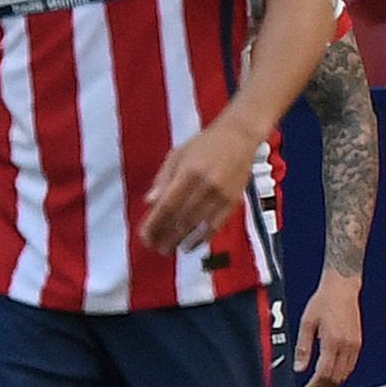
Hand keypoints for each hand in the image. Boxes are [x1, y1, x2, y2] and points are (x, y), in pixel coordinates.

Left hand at [141, 118, 258, 255]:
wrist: (239, 137)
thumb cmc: (204, 144)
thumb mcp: (178, 154)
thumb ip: (163, 178)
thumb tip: (150, 202)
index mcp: (188, 172)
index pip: (167, 205)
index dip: (155, 224)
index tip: (146, 237)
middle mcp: (205, 185)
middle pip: (180, 218)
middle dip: (165, 236)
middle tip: (155, 247)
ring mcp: (221, 195)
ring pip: (197, 225)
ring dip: (181, 240)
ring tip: (169, 249)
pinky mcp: (234, 201)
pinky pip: (215, 226)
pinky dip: (202, 238)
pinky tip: (191, 245)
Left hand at [293, 273, 362, 386]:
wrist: (342, 287)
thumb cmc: (324, 301)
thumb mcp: (307, 322)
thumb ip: (303, 347)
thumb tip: (299, 368)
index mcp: (333, 341)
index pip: (323, 375)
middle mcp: (346, 346)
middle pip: (335, 380)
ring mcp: (354, 346)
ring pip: (343, 376)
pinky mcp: (357, 344)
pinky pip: (349, 368)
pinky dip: (339, 377)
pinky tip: (329, 378)